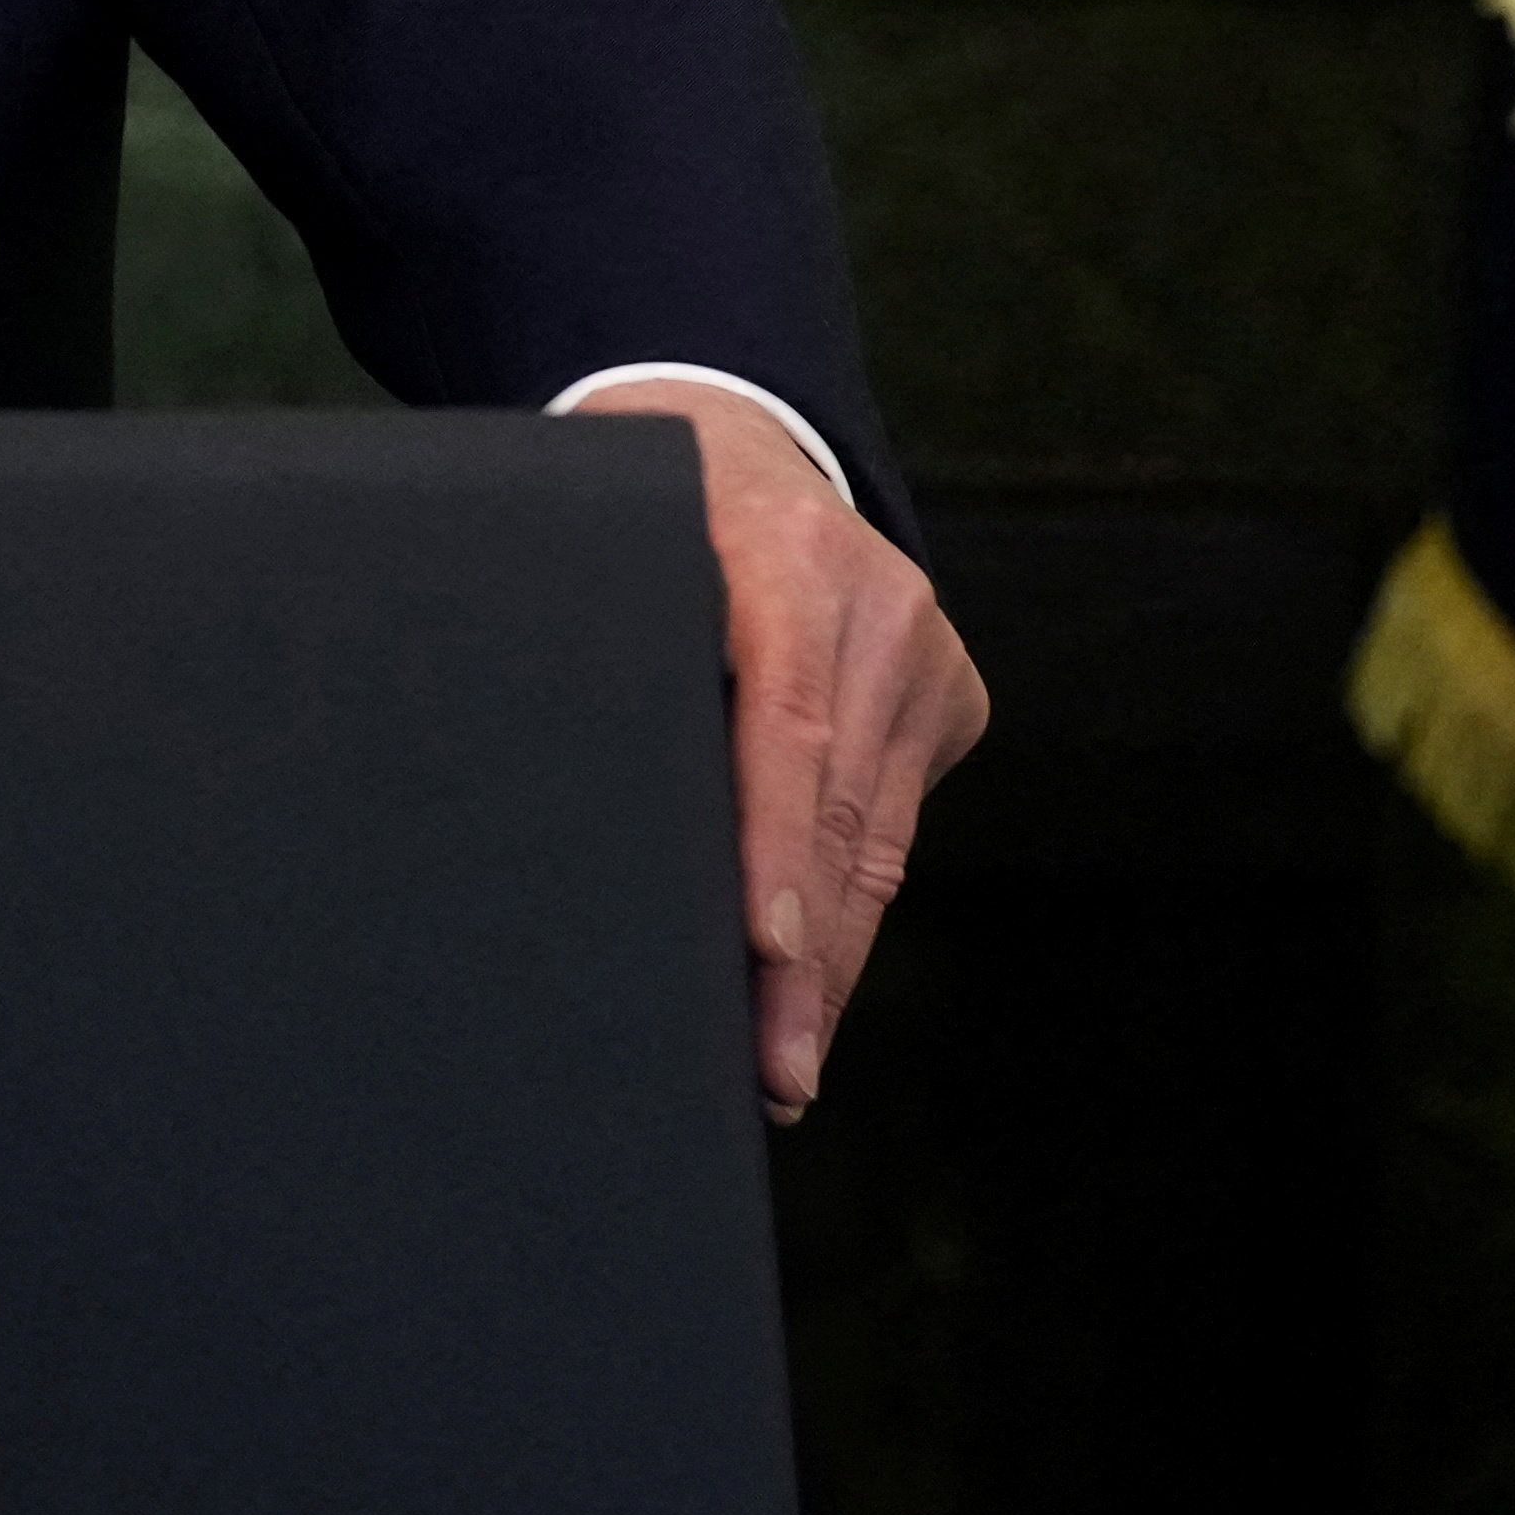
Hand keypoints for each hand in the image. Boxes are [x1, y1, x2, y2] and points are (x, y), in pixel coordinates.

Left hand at [589, 376, 988, 1120]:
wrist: (737, 439)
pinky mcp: (950, 694)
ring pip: (877, 838)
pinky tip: (814, 991)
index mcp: (782, 559)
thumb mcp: (609, 563)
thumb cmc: (633, 525)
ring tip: (788, 1065)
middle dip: (804, 958)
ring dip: (830, 961)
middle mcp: (878, 604)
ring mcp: (927, 651)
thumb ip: (609, 669)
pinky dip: (849, 910)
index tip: (764, 953)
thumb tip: (564, 825)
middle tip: (771, 1074)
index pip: (783, 727)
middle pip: (840, 810)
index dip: (774, 849)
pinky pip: (894, 825)